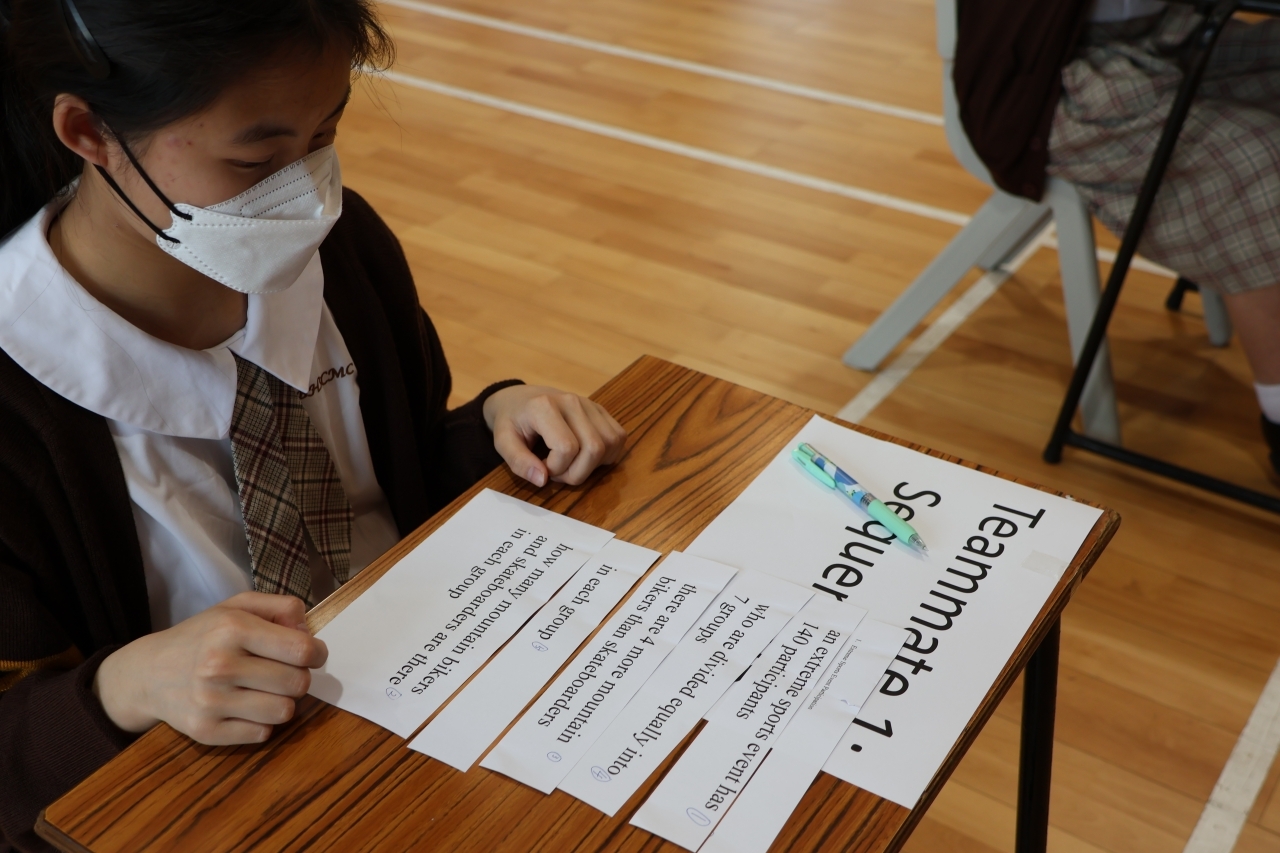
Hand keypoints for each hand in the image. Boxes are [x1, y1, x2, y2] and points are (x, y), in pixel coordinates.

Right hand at [92, 592, 326, 744]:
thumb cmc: (203, 636)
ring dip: (282, 701)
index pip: (302, 650)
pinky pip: (262, 734)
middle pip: (298, 683)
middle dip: (299, 677)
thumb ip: (281, 607)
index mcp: (232, 629)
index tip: (312, 653)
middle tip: (283, 671)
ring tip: (265, 689)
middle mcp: (220, 666)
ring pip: (284, 712)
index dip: (317, 653)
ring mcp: (211, 702)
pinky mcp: (205, 731)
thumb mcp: (237, 606)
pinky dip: (261, 722)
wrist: (147, 673)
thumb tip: (309, 632)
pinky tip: (245, 707)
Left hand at [483, 385, 626, 486]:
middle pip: (594, 448)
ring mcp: (590, 404)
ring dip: (593, 465)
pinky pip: (618, 437)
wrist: (520, 399)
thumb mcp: (502, 442)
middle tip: (557, 471)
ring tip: (571, 463)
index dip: (556, 469)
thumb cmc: (511, 422)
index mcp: (544, 407)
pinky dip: (607, 455)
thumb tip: (542, 480)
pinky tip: (585, 456)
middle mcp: (571, 401)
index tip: (541, 467)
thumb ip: (518, 462)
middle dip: (577, 472)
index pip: (567, 448)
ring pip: (610, 444)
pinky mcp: (601, 410)